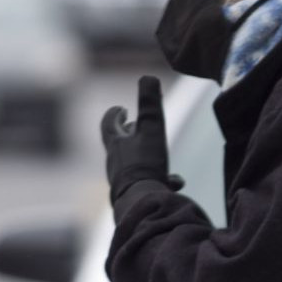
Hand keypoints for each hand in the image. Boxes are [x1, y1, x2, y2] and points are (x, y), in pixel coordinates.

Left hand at [100, 77, 182, 201]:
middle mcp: (115, 163)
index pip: (108, 125)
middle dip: (129, 135)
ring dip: (144, 158)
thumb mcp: (151, 130)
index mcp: (116, 145)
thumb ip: (150, 104)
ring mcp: (121, 181)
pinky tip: (172, 184)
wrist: (140, 204)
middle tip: (135, 127)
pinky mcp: (131, 197)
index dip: (114, 115)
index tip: (121, 109)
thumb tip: (148, 77)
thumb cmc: (144, 166)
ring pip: (133, 165)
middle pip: (119, 145)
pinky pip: (145, 185)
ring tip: (160, 157)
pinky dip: (157, 180)